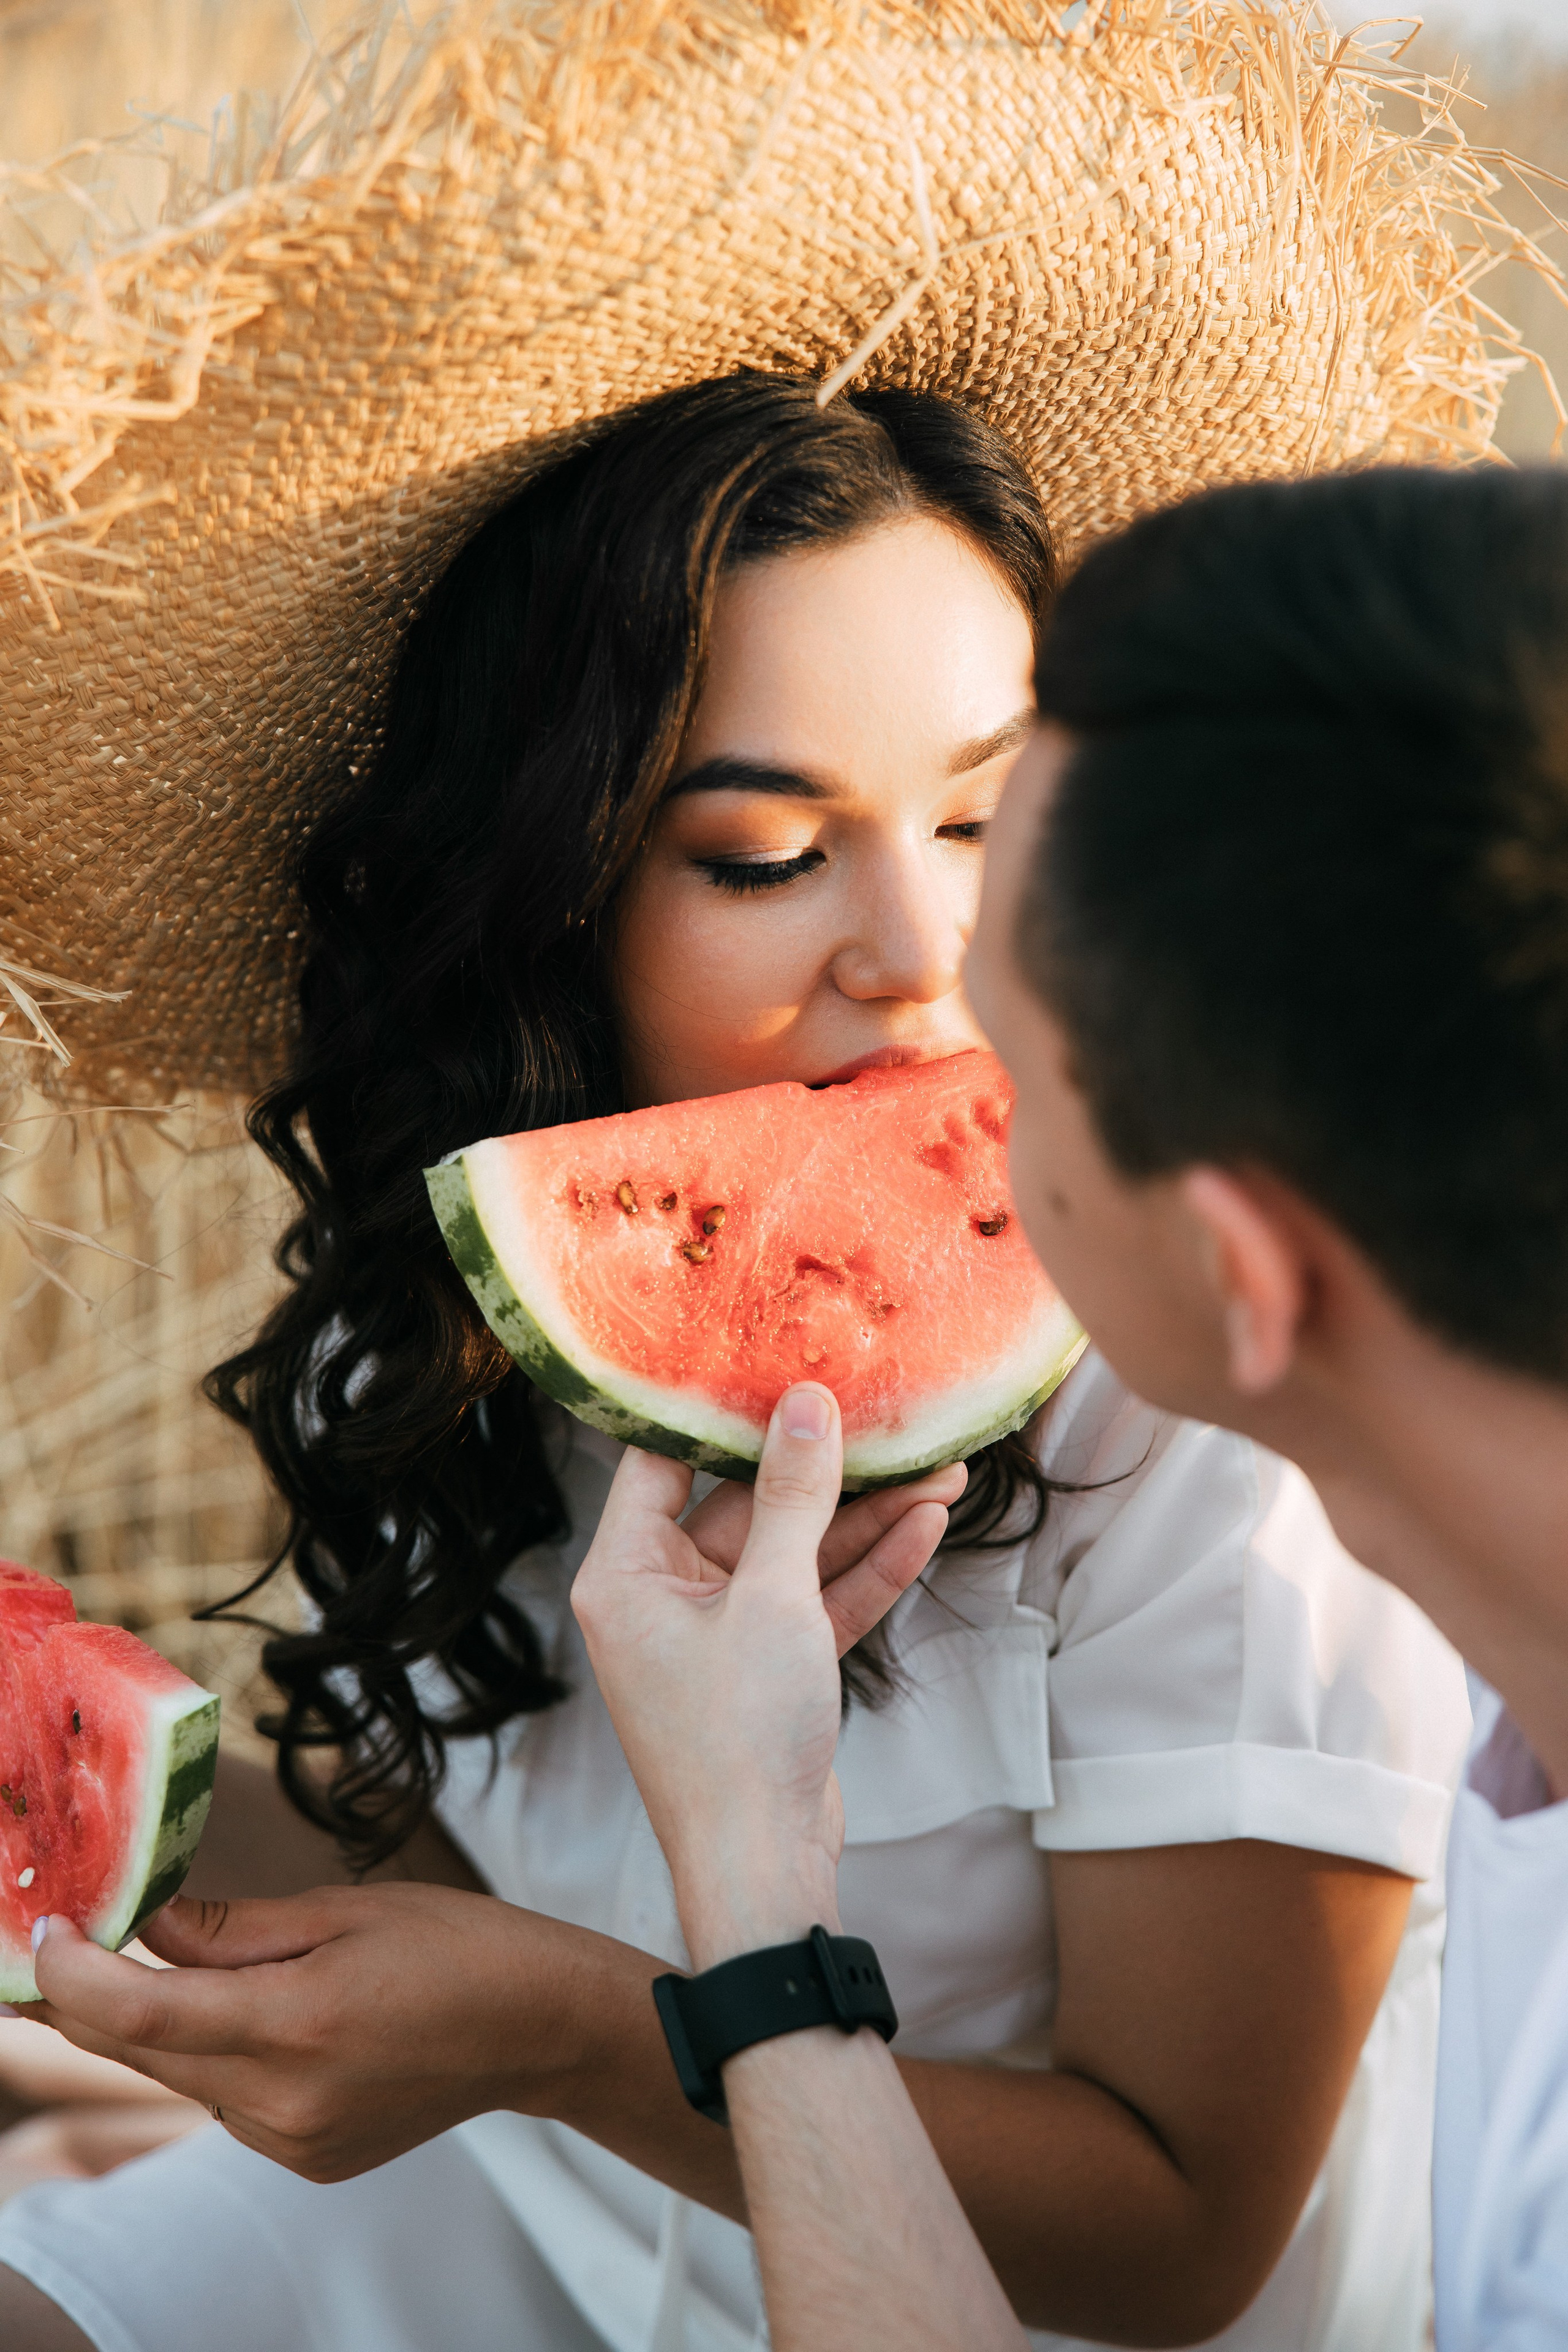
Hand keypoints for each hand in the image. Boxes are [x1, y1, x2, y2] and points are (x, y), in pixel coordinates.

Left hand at [20, 1883, 636, 2181]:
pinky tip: (238, 2013)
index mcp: (296, 2025)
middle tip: (50, 1945)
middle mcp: (284, 2101)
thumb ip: (232, 1926)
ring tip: (135, 1967)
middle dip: (87, 2000)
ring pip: (182, 2078)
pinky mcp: (307, 2159)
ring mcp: (293, 2142)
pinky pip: (226, 2102)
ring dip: (151, 2026)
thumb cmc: (454, 1947)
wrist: (536, 2028)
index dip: (74, 1973)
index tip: (43, 1931)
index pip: (142, 2010)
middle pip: (145, 2051)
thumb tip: (145, 1919)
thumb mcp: (342, 1909)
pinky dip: (210, 2055)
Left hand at [571, 1386, 957, 1964]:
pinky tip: (927, 1525)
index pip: (662, 1461)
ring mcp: (717, 1635)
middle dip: (827, 1471)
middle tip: (888, 1419)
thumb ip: (795, 1496)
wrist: (763, 1869)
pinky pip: (816, 1601)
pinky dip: (867, 1570)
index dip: (717, 1409)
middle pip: (746, 1505)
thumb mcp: (773, 1598)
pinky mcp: (766, 1668)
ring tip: (942, 1469)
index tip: (773, 1357)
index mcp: (624, 1574)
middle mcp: (661, 1598)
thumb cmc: (738, 1740)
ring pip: (795, 1553)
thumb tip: (807, 1403)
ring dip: (866, 1519)